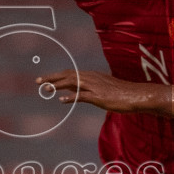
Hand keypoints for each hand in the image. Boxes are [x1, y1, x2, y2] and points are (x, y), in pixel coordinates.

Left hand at [35, 69, 158, 112]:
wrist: (136, 95)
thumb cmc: (121, 94)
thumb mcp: (103, 90)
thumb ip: (88, 91)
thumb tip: (75, 94)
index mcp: (91, 76)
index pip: (69, 74)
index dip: (55, 76)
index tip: (43, 79)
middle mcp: (91, 78)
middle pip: (67, 76)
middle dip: (51, 78)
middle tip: (37, 82)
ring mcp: (95, 87)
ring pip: (72, 83)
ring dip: (57, 85)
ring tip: (45, 89)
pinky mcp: (99, 97)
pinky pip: (83, 96)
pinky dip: (71, 97)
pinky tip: (62, 100)